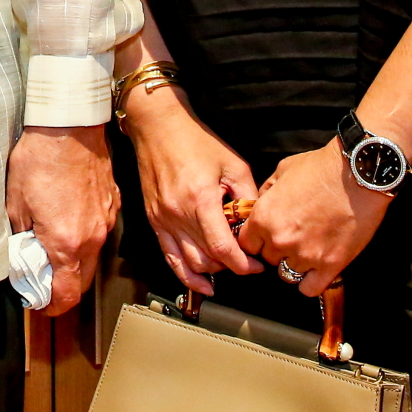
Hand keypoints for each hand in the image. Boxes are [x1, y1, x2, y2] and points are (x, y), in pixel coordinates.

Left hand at [5, 125, 119, 315]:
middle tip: (42, 277)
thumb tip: (22, 257)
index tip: (39, 303)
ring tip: (51, 243)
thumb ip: (21, 237)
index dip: (51, 306)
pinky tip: (67, 217)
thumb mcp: (15, 202)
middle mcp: (92, 237)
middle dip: (63, 287)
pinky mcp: (112, 203)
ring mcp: (105, 220)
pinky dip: (85, 235)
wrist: (69, 124)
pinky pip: (100, 231)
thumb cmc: (41, 158)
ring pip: (93, 257)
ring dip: (75, 260)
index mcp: (66, 242)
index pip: (66, 295)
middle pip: (82, 282)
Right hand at [122, 85, 263, 293]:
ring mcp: (163, 220)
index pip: (224, 248)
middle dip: (232, 266)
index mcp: (201, 200)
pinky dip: (186, 275)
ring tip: (227, 267)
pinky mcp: (154, 221)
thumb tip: (258, 223)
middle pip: (209, 259)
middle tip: (247, 261)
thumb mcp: (233, 163)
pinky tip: (202, 284)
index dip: (244, 264)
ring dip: (212, 271)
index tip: (258, 265)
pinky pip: (169, 257)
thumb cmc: (195, 140)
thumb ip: (248, 196)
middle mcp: (179, 215)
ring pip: (190, 263)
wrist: (158, 127)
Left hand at [240, 141, 392, 297]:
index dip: (256, 241)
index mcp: (264, 217)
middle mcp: (280, 239)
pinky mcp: (330, 265)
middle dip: (277, 250)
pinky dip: (310, 282)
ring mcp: (305, 255)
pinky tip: (316, 269)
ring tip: (308, 248)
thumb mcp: (282, 170)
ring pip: (287, 274)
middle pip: (268, 259)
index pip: (246, 245)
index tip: (265, 237)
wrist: (357, 173)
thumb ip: (267, 192)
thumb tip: (261, 205)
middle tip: (294, 236)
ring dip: (295, 263)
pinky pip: (309, 289)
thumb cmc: (321, 167)